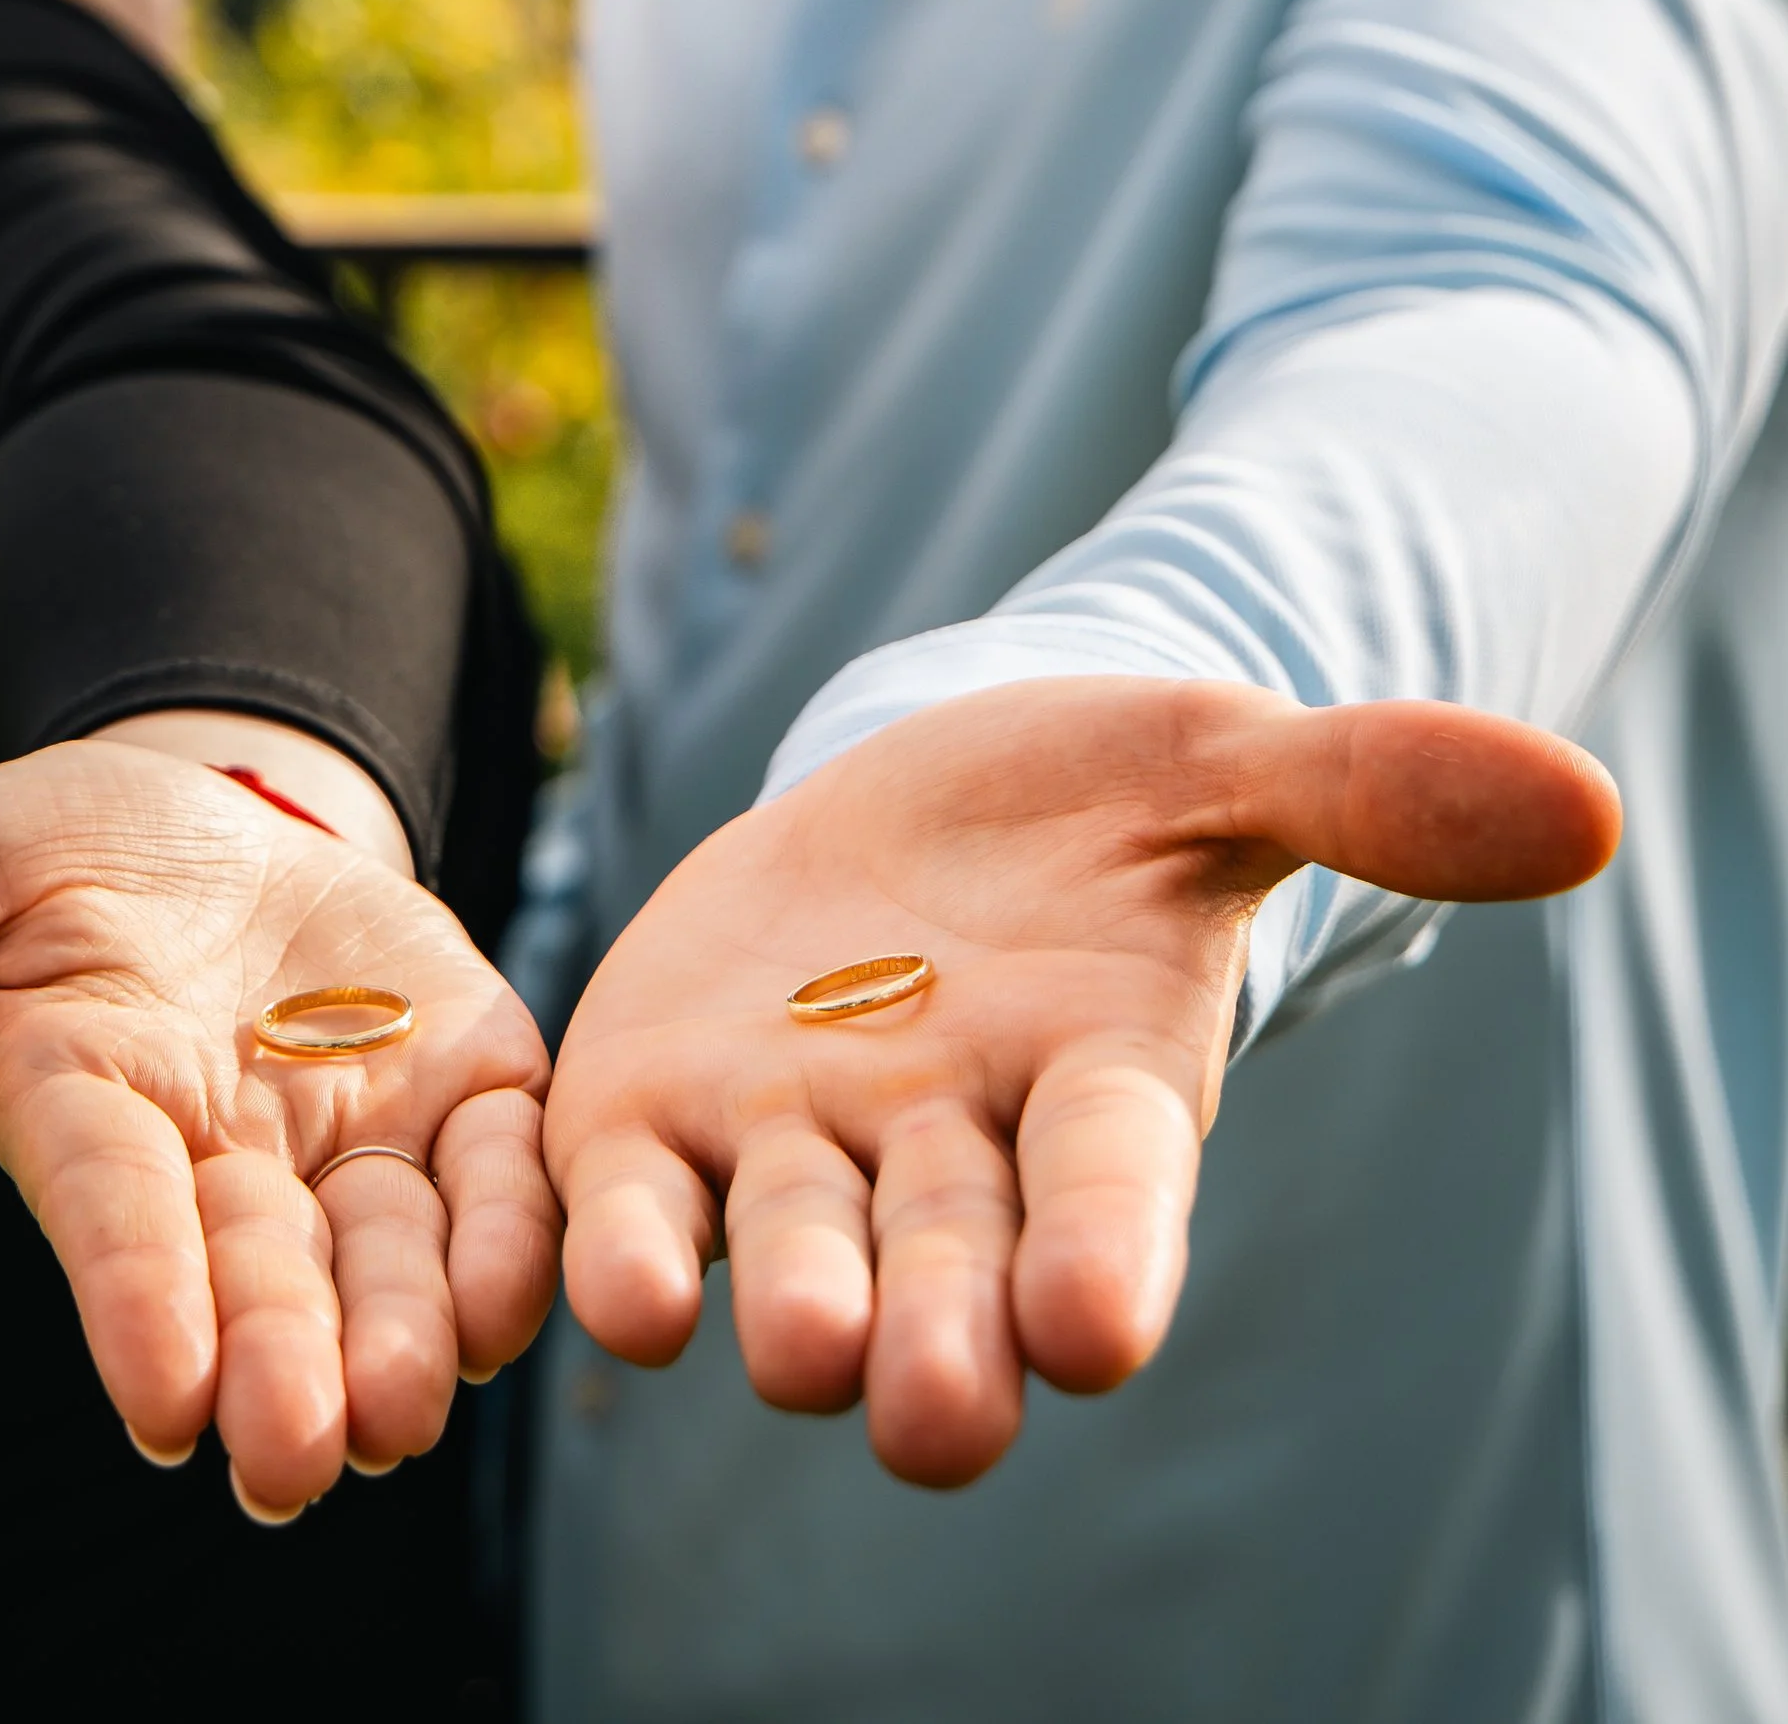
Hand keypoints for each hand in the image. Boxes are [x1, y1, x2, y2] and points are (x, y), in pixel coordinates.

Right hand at [0, 731, 557, 1516]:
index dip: (134, 1303)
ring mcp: (348, 1133)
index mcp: (90, 1110)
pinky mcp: (464, 1085)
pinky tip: (531, 1288)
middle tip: (299, 1460)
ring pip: (385, 1260)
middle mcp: (223, 1162)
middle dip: (279, 1370)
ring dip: (404, 1337)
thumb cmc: (54, 842)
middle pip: (257, 1279)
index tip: (161, 1404)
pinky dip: (513, 1232)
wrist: (224, 798)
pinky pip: (498, 1173)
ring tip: (410, 1410)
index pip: (114, 1217)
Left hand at [546, 679, 1618, 1484]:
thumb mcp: (1222, 761)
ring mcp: (794, 1146)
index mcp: (1097, 1090)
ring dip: (781, 1307)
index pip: (1113, 1198)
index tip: (1101, 1319)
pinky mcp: (655, 1110)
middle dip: (939, 1342)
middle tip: (930, 1400)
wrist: (920, 785)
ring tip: (770, 1332)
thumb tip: (1588, 805)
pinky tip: (574, 1276)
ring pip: (788, 1258)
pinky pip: (621, 1204)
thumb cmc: (1099, 798)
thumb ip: (1376, 789)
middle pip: (948, 1277)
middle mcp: (947, 1156)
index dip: (1106, 1255)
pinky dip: (600, 1249)